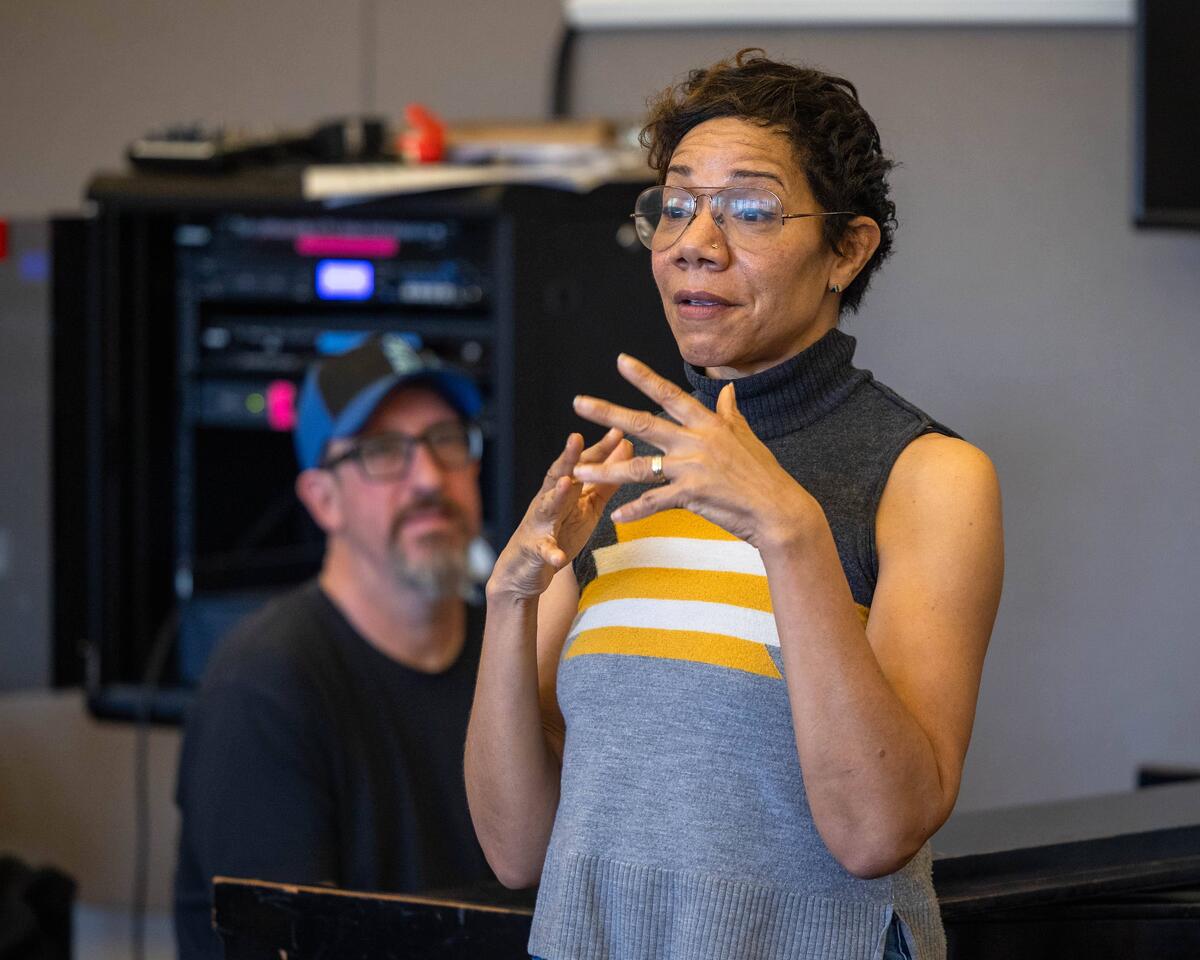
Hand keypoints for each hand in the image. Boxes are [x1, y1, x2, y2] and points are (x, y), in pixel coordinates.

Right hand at [488, 428, 630, 600]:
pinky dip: (550, 553)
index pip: (581, 465)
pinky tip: (558, 557)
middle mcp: (548, 501)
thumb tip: (625, 448)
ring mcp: (540, 525)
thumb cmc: (560, 531)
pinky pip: (544, 551)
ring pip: (546, 507)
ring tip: (566, 484)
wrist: (525, 569)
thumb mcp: (586, 505)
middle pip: (558, 476)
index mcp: (563, 490)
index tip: (617, 431)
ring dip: (556, 495)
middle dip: (567, 458)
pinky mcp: (535, 551)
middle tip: (576, 438)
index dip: (598, 448)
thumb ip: (605, 481)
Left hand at [571, 354, 819, 550]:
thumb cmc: (763, 474)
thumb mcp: (746, 437)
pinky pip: (655, 502)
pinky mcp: (692, 495)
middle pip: (643, 424)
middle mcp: (696, 441)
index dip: (644, 377)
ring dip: (606, 469)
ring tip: (579, 471)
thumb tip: (728, 389)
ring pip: (639, 467)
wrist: (778, 509)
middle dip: (608, 413)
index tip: (620, 362)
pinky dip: (635, 511)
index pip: (670, 394)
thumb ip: (730, 413)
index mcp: (707, 424)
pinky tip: (616, 516)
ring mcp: (692, 468)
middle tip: (578, 402)